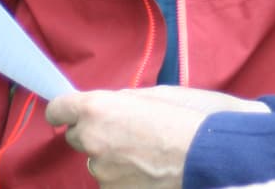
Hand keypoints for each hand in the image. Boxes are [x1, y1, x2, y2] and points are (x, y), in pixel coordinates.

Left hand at [46, 87, 265, 186]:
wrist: (215, 156)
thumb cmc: (191, 119)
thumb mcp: (155, 94)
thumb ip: (122, 100)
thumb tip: (109, 104)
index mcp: (97, 108)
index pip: (58, 109)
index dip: (65, 111)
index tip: (69, 114)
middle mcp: (92, 140)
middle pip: (78, 137)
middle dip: (96, 134)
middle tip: (130, 134)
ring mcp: (103, 172)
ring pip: (98, 164)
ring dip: (115, 160)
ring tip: (150, 156)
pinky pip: (115, 183)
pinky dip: (128, 179)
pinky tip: (153, 172)